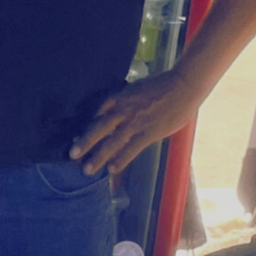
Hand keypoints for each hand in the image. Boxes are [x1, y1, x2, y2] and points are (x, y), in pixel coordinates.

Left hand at [69, 69, 201, 175]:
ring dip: (98, 157)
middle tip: (72, 156)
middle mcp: (124, 110)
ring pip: (112, 142)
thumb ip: (125, 101)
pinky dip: (121, 159)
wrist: (183, 85)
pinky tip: (112, 169)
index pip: (96, 113)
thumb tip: (116, 112)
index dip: (85, 126)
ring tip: (88, 170)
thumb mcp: (137, 89)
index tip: (74, 137)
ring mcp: (135, 122)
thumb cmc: (162, 86)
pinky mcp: (148, 132)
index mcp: (120, 97)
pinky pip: (131, 149)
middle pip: (99, 128)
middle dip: (84, 142)